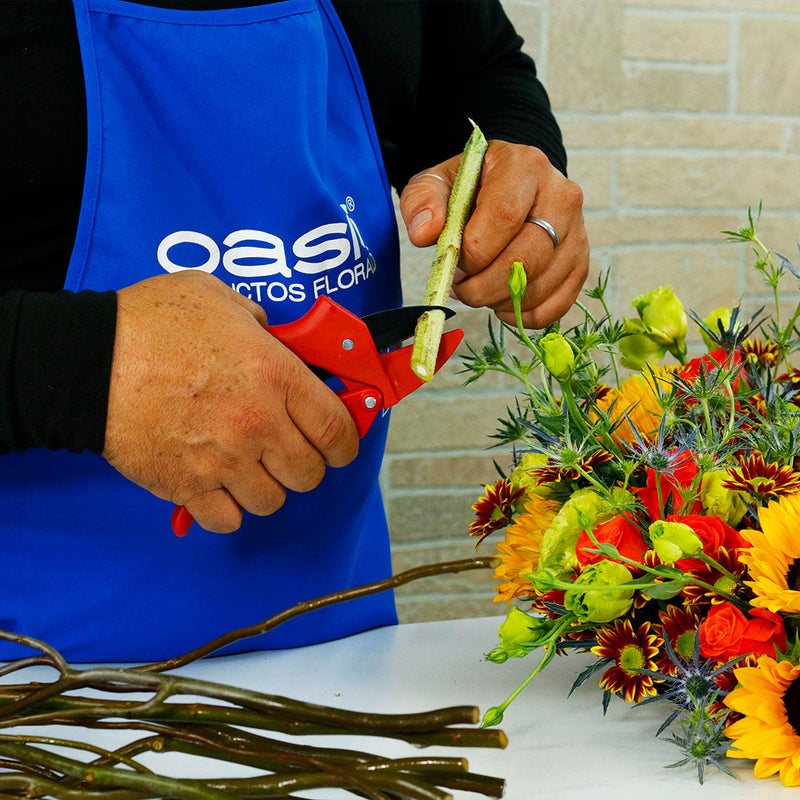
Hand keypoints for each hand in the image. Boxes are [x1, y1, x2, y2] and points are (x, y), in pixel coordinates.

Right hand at [103, 271, 358, 532]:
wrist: (84, 360)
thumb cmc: (149, 323)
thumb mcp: (216, 297)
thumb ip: (258, 321)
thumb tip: (273, 336)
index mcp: (275, 375)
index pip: (337, 429)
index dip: (347, 444)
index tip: (341, 446)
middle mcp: (258, 424)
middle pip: (310, 474)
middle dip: (306, 465)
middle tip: (290, 451)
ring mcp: (223, 461)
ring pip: (272, 501)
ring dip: (267, 487)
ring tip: (249, 468)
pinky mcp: (186, 487)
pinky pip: (227, 520)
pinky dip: (228, 510)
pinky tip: (218, 487)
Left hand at [400, 140, 589, 327]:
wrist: (510, 187)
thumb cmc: (472, 188)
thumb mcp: (439, 182)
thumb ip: (422, 201)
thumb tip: (426, 233)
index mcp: (525, 167)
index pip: (504, 216)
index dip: (474, 251)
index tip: (454, 261)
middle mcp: (562, 196)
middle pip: (527, 258)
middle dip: (484, 286)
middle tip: (461, 288)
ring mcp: (578, 232)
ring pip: (541, 286)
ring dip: (501, 301)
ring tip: (480, 289)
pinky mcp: (580, 262)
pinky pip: (557, 305)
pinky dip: (524, 316)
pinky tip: (502, 303)